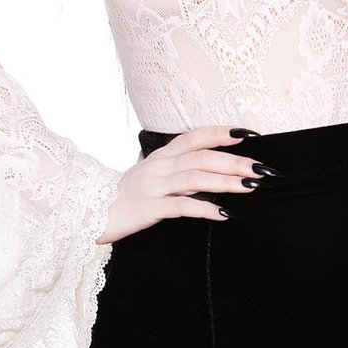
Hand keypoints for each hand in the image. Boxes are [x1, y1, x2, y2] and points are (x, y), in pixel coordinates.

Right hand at [94, 125, 270, 244]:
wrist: (85, 212)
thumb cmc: (120, 196)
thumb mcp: (145, 175)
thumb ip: (169, 167)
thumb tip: (195, 163)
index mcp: (159, 156)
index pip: (194, 137)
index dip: (221, 134)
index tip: (249, 135)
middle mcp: (158, 166)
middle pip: (202, 157)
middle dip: (235, 162)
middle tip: (262, 169)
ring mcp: (152, 187)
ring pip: (195, 178)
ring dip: (226, 182)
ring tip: (251, 187)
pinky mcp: (148, 209)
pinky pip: (181, 206)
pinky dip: (205, 209)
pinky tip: (225, 214)